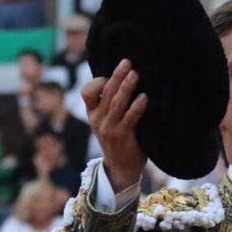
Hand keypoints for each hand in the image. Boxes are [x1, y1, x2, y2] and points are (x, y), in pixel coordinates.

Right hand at [83, 59, 147, 190]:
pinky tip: (144, 97)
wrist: (121, 169)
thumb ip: (112, 104)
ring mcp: (108, 129)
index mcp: (92, 114)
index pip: (87, 92)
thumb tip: (128, 78)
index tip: (114, 74)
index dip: (99, 81)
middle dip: (117, 75)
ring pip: (116, 103)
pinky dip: (137, 106)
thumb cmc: (119, 140)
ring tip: (136, 74)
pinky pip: (130, 118)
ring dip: (126, 87)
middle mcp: (97, 120)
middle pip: (105, 92)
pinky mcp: (121, 137)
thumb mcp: (109, 122)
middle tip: (127, 62)